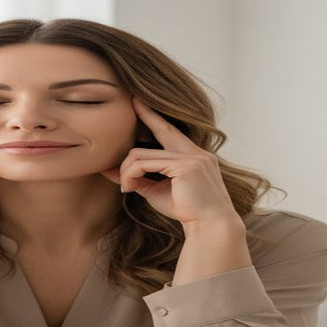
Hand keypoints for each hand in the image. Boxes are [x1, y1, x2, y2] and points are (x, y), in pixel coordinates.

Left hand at [102, 97, 239, 228]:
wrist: (210, 227)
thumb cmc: (187, 211)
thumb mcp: (158, 192)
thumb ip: (141, 179)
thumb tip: (116, 174)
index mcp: (195, 156)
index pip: (171, 132)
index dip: (154, 118)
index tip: (139, 105)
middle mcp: (196, 152)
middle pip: (162, 128)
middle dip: (147, 112)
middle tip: (131, 99)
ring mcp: (192, 157)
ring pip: (142, 153)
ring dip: (127, 170)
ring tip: (125, 188)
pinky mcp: (185, 166)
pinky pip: (145, 164)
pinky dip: (131, 175)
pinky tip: (128, 188)